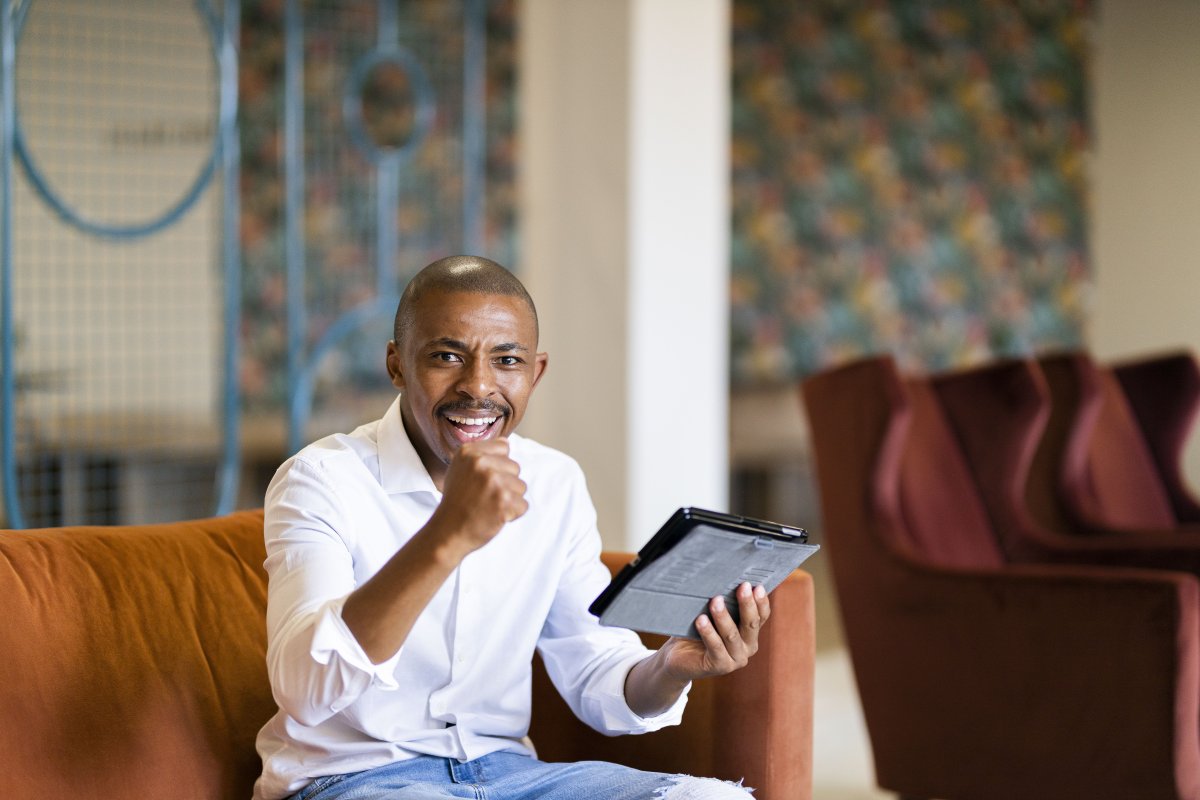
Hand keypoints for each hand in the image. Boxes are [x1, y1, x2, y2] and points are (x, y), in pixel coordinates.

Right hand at [431, 438, 527, 553]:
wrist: (448, 531)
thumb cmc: (457, 501)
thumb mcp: (460, 468)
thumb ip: (482, 454)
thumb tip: (506, 442)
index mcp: (469, 452)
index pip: (504, 448)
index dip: (497, 466)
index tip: (481, 480)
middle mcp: (481, 463)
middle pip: (515, 467)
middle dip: (505, 483)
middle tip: (484, 496)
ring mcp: (494, 482)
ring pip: (521, 486)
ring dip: (509, 499)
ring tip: (489, 506)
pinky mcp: (504, 501)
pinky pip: (523, 505)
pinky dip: (512, 514)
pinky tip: (494, 516)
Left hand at [659, 582, 770, 681]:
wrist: (679, 657)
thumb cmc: (697, 630)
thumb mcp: (714, 615)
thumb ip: (724, 603)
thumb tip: (725, 578)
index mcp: (750, 633)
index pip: (762, 616)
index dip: (761, 601)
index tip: (756, 585)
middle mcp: (748, 647)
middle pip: (751, 624)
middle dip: (747, 604)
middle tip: (742, 586)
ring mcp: (736, 659)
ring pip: (732, 635)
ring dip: (723, 617)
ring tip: (716, 601)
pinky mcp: (720, 666)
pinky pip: (715, 647)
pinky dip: (708, 633)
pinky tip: (701, 620)